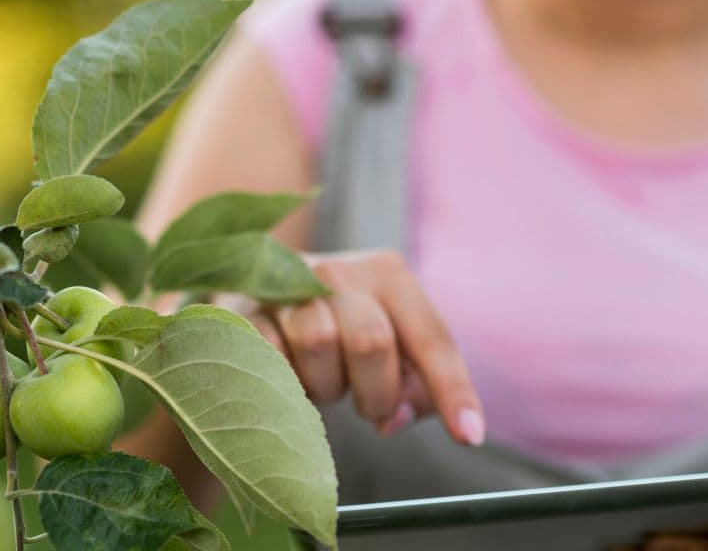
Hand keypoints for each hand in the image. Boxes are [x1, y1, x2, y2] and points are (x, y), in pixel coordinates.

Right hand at [236, 249, 485, 446]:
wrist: (254, 306)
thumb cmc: (338, 336)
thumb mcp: (387, 350)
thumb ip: (412, 385)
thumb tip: (396, 417)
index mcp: (387, 274)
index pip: (429, 337)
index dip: (451, 390)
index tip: (468, 436)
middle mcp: (337, 270)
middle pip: (371, 339)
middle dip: (376, 392)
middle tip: (371, 408)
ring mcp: (284, 287)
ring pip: (317, 345)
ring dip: (326, 387)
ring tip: (322, 382)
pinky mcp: (240, 312)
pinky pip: (270, 357)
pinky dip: (286, 385)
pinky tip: (288, 381)